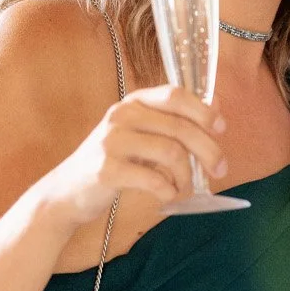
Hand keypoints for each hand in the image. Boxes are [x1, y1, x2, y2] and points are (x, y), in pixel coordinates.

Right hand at [36, 85, 229, 225]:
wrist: (67, 191)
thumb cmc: (113, 161)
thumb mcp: (142, 133)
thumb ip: (174, 119)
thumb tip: (218, 104)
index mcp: (134, 102)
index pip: (175, 95)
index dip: (203, 110)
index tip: (222, 129)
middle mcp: (121, 115)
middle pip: (180, 127)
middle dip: (208, 150)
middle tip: (221, 169)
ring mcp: (111, 141)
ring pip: (171, 153)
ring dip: (186, 175)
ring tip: (182, 187)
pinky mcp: (106, 170)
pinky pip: (153, 179)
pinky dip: (168, 190)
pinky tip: (167, 195)